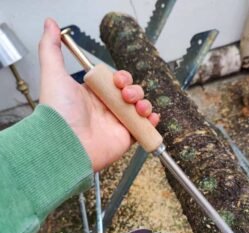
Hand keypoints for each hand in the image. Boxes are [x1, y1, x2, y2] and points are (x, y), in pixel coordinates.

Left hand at [39, 18, 158, 170]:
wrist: (67, 145)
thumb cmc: (60, 113)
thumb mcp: (54, 75)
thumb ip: (51, 49)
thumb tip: (50, 24)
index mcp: (94, 95)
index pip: (115, 82)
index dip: (121, 78)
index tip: (118, 80)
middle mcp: (106, 108)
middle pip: (131, 93)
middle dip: (134, 90)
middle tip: (127, 95)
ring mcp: (117, 123)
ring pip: (139, 109)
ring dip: (145, 104)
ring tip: (139, 107)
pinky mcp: (126, 138)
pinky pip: (144, 128)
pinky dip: (151, 122)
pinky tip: (150, 117)